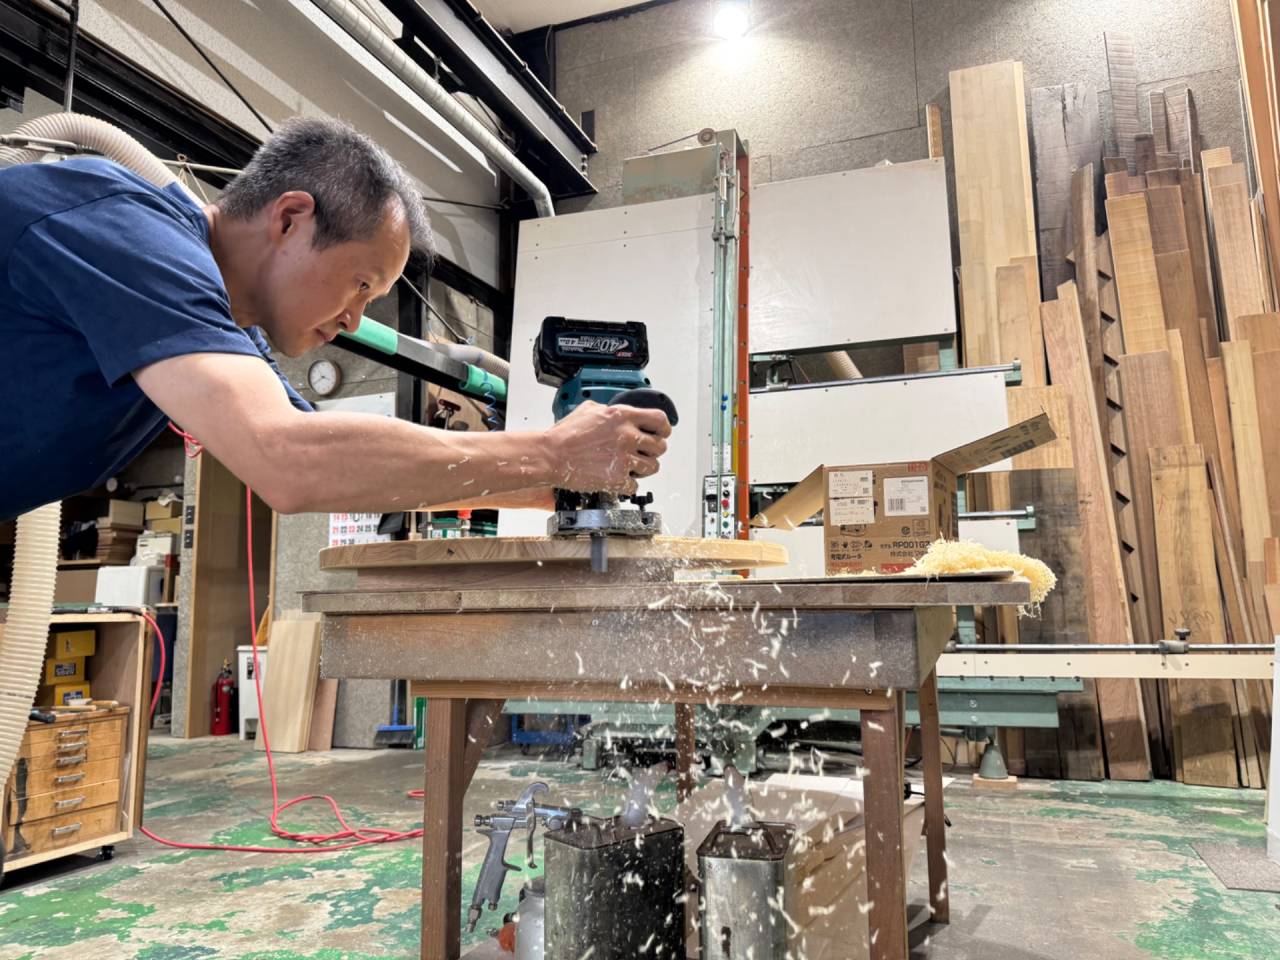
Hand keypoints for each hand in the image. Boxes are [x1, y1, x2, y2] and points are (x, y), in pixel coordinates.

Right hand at [544, 401, 671, 494]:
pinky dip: (627, 485)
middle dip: (653, 451)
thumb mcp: (588, 410)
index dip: (664, 429)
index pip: (660, 420)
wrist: (551, 455)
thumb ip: (609, 410)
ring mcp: (623, 458)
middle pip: (660, 446)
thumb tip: (618, 413)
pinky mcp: (617, 479)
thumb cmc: (565, 435)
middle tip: (643, 454)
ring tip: (630, 468)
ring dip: (643, 469)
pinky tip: (617, 479)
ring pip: (652, 467)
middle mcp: (626, 436)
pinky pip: (634, 485)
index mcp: (622, 416)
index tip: (661, 433)